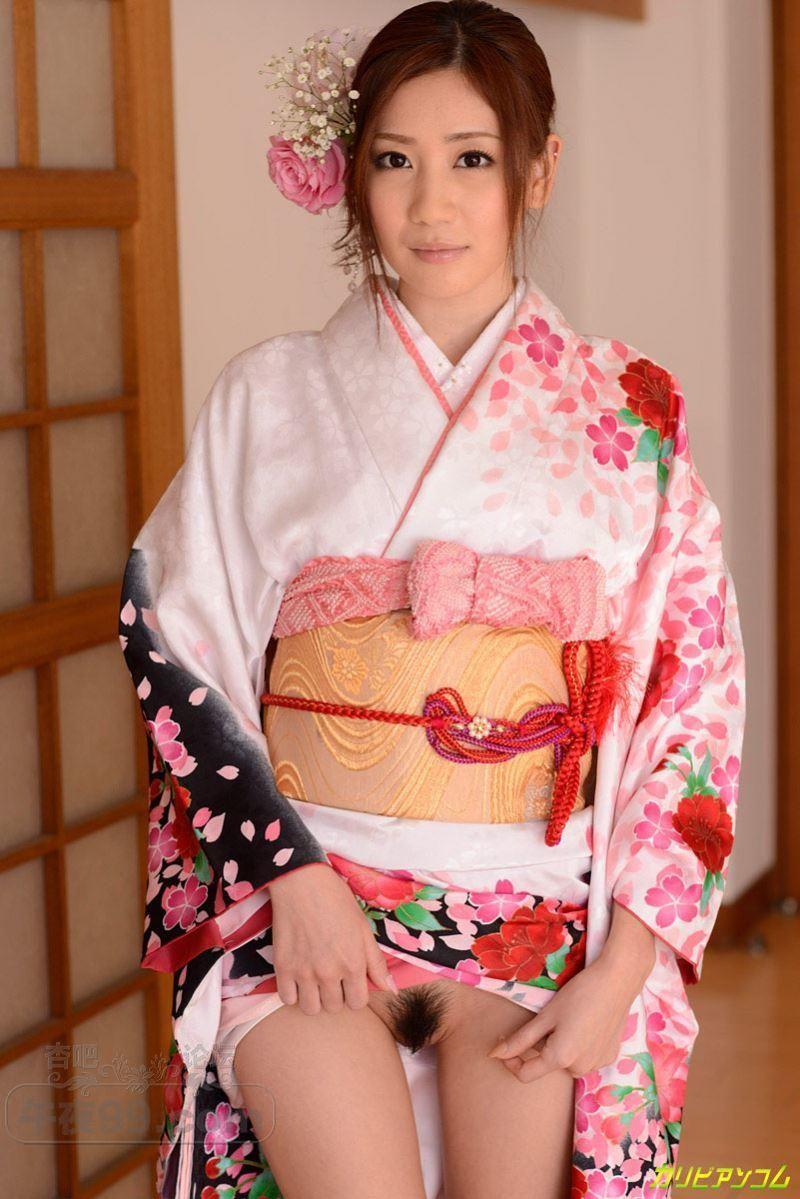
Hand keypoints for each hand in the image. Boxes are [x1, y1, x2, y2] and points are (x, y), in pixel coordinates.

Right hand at [268, 862, 399, 1014]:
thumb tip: (391, 991)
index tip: (349, 980)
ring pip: (311, 1008)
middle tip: (331, 975)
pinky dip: (293, 993)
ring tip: (314, 980)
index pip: (358, 1003)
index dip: (355, 993)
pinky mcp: (283, 967)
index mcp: (353, 964)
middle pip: (334, 1007)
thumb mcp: (363, 929)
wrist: (303, 883)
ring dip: (314, 998)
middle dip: (336, 995)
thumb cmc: (337, 901)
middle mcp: (329, 973)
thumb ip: (376, 964)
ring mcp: (304, 972)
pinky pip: (287, 999)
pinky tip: (297, 977)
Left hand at [485, 953, 645, 1081]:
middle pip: (548, 1064)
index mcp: (560, 1059)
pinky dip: (579, 1044)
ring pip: (567, 1060)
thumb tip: (494, 1054)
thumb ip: (520, 1039)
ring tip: (569, 1018)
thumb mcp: (545, 1015)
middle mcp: (580, 1069)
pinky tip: (585, 1022)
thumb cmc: (578, 994)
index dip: (510, 1060)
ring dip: (561, 1045)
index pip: (525, 1075)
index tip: (504, 1041)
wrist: (617, 981)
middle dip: (542, 1045)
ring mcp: (598, 1064)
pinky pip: (585, 1056)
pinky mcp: (610, 1056)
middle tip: (548, 1017)